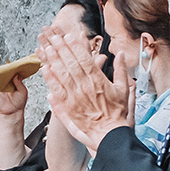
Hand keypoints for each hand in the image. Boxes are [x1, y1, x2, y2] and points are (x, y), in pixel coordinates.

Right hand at [0, 61, 30, 116]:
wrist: (12, 112)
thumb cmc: (19, 102)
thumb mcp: (23, 91)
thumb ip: (19, 83)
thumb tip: (15, 75)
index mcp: (13, 81)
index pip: (11, 72)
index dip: (11, 67)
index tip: (10, 63)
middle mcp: (6, 82)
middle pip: (2, 73)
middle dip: (1, 68)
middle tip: (2, 65)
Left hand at [40, 31, 131, 154]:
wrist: (109, 135)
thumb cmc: (118, 114)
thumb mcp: (125, 89)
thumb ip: (122, 70)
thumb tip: (120, 54)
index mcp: (99, 81)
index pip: (85, 59)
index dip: (76, 46)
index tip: (69, 36)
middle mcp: (85, 87)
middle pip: (71, 63)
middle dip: (61, 48)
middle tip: (53, 37)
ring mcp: (75, 97)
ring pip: (61, 74)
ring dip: (53, 60)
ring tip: (46, 47)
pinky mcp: (67, 107)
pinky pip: (56, 90)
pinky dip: (50, 79)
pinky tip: (44, 69)